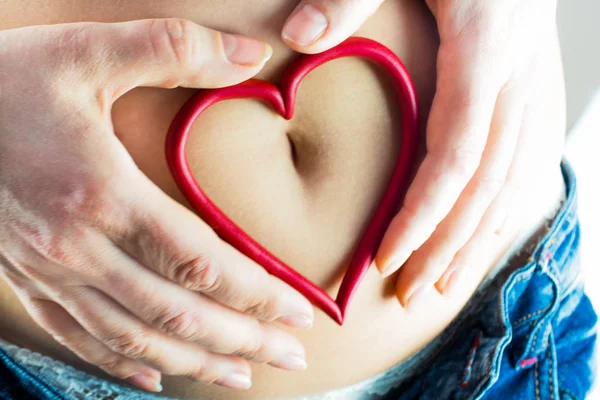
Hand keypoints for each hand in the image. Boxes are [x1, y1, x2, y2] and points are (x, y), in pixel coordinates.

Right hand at [0, 19, 312, 392]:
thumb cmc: (4, 80)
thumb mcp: (88, 50)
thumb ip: (173, 49)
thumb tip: (252, 54)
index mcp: (102, 194)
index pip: (200, 263)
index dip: (257, 293)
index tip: (299, 309)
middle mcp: (78, 247)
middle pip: (178, 313)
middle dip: (244, 339)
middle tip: (292, 354)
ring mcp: (50, 271)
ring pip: (135, 336)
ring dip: (194, 362)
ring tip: (242, 375)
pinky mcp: (29, 278)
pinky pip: (79, 336)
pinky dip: (123, 361)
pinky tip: (155, 374)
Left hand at [281, 1, 561, 303]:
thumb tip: (295, 39)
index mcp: (484, 51)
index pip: (456, 156)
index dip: (423, 214)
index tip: (385, 258)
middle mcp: (515, 80)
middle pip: (485, 185)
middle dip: (446, 245)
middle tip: (408, 292)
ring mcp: (530, 88)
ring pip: (511, 183)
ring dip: (476, 240)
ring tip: (442, 285)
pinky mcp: (529, 92)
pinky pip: (523, 165)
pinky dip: (501, 209)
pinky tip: (479, 240)